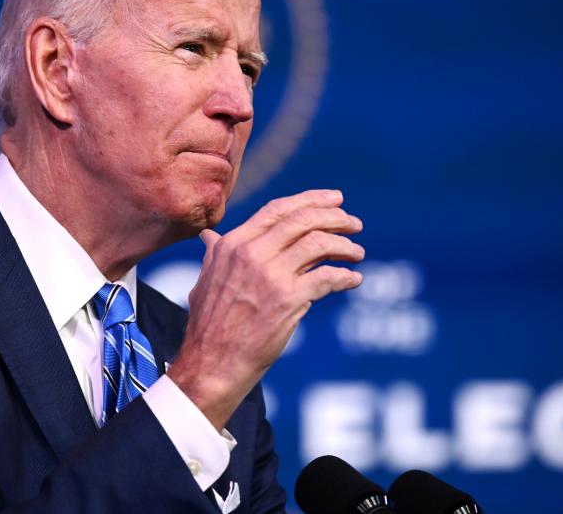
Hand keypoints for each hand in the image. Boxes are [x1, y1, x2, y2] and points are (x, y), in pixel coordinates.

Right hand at [167, 189, 363, 429]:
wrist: (211, 364)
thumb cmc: (209, 326)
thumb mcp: (205, 279)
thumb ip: (215, 253)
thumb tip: (209, 235)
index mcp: (234, 243)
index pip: (278, 209)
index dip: (310, 199)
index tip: (334, 199)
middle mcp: (251, 253)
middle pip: (303, 220)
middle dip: (335, 217)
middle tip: (355, 223)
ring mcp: (270, 275)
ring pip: (319, 244)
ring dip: (345, 245)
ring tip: (357, 252)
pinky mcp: (288, 300)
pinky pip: (327, 277)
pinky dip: (345, 276)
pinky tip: (353, 279)